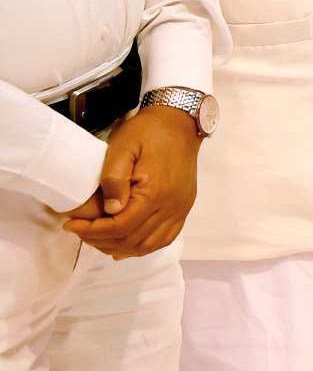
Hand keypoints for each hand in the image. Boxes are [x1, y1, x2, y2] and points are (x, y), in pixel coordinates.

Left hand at [65, 105, 202, 257]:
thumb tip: (109, 210)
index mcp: (155, 193)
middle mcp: (171, 207)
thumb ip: (113, 180)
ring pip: (148, 246)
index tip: (71, 225)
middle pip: (132, 240)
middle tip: (80, 230)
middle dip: (101, 240)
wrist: (179, 123)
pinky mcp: (183, 208)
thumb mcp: (122, 148)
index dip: (92, 231)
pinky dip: (143, 246)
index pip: (120, 227)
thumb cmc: (148, 133)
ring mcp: (180, 209)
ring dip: (120, 247)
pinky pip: (164, 239)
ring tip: (99, 237)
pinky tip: (125, 242)